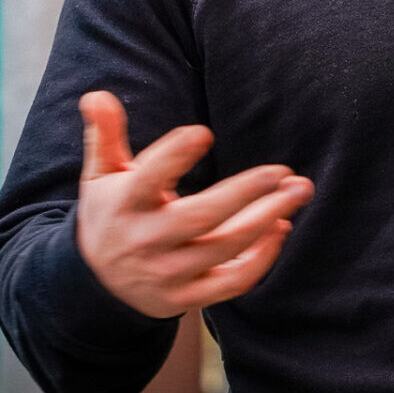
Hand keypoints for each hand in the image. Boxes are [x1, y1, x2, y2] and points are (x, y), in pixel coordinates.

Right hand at [75, 90, 313, 318]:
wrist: (96, 284)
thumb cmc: (113, 213)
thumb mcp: (102, 175)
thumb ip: (106, 135)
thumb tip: (97, 94)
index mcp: (125, 205)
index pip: (147, 179)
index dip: (173, 157)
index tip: (203, 133)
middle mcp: (145, 241)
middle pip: (200, 217)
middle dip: (246, 193)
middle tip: (283, 171)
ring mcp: (167, 274)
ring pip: (224, 248)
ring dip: (266, 219)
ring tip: (298, 191)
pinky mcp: (186, 297)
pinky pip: (232, 282)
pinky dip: (261, 258)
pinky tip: (280, 227)